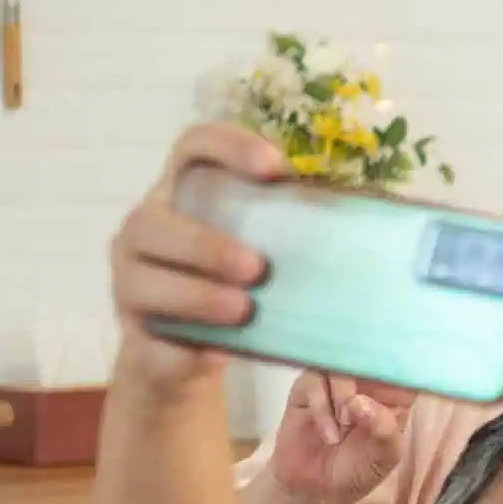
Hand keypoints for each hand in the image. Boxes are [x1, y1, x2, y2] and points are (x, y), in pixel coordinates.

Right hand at [110, 124, 284, 393]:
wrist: (185, 356)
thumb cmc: (235, 287)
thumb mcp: (261, 254)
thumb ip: (290, 235)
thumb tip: (372, 234)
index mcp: (179, 198)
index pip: (191, 150)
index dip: (228, 147)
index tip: (275, 169)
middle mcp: (144, 234)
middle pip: (153, 223)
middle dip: (205, 244)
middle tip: (257, 267)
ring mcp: (130, 286)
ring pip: (143, 282)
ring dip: (196, 296)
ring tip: (243, 310)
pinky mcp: (135, 338)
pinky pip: (151, 342)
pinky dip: (188, 348)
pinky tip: (218, 354)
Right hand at [265, 369, 413, 503]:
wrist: (315, 489)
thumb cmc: (358, 470)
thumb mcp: (384, 457)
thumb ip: (385, 430)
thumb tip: (361, 402)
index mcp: (393, 394)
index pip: (403, 367)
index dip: (402, 364)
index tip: (396, 380)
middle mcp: (365, 382)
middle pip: (369, 355)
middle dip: (368, 378)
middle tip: (360, 407)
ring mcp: (334, 383)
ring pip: (339, 365)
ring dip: (343, 395)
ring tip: (344, 425)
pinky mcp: (306, 389)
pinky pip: (312, 381)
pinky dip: (322, 408)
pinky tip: (329, 434)